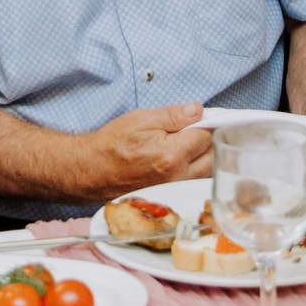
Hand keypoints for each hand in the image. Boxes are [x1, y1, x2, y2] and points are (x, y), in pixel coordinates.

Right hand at [73, 103, 212, 202]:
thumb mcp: (141, 120)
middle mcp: (177, 176)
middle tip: (195, 129)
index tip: (201, 118)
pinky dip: (196, 169)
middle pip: (212, 156)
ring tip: (187, 143)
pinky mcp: (171, 195)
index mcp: (171, 155)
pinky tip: (183, 158)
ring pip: (207, 171)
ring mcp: (175, 189)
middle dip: (208, 140)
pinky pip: (195, 181)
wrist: (93, 171)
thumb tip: (197, 110)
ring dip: (204, 155)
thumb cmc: (112, 144)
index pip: (206, 136)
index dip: (205, 123)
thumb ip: (173, 115)